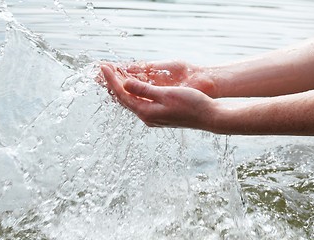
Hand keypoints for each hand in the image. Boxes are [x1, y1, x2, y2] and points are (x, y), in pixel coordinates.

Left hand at [100, 64, 218, 129]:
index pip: (122, 94)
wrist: (209, 117)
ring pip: (131, 101)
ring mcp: (153, 117)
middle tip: (103, 69)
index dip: (111, 79)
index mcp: (146, 112)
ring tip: (113, 75)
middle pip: (123, 99)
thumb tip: (124, 85)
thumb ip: (144, 90)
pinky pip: (140, 102)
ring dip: (122, 88)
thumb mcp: (167, 95)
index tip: (103, 66)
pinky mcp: (159, 115)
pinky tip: (132, 87)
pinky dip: (133, 92)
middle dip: (112, 83)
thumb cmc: (191, 105)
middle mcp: (146, 117)